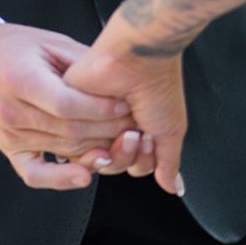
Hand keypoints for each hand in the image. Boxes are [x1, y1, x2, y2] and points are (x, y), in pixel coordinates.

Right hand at [0, 23, 133, 189]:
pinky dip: (60, 178)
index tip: (125, 104)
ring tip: (125, 142)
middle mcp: (11, 111)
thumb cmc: (9, 46)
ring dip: (97, 148)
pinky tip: (85, 174)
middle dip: (108, 129)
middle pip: (69, 129)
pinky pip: (35, 174)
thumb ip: (80, 61)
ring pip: (62, 148)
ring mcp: (8, 135)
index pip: (67, 103)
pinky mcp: (7, 149)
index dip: (101, 108)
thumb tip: (117, 80)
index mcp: (20, 78)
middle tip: (135, 124)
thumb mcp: (46, 41)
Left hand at [64, 32, 186, 197]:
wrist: (138, 57)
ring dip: (117, 150)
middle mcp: (111, 124)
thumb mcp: (171, 130)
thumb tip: (174, 187)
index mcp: (135, 126)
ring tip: (130, 127)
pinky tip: (108, 121)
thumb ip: (168, 162)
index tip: (152, 141)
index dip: (143, 161)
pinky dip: (94, 139)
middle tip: (140, 134)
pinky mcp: (71, 112)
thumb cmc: (158, 85)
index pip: (133, 165)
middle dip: (130, 157)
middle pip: (114, 165)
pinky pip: (75, 147)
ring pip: (95, 160)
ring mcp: (92, 118)